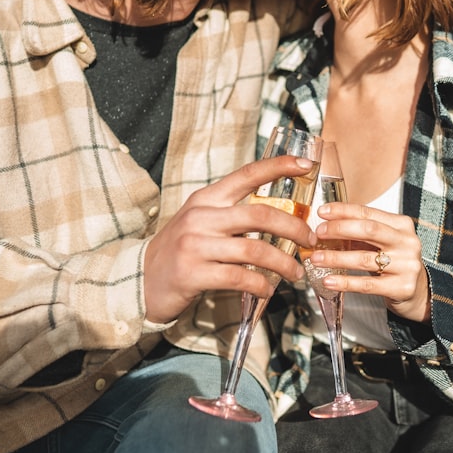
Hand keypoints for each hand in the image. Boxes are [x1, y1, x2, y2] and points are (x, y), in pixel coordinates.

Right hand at [142, 155, 316, 323]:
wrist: (142, 279)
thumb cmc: (182, 250)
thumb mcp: (201, 221)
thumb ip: (232, 215)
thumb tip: (280, 218)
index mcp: (206, 199)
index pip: (246, 175)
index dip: (277, 166)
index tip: (305, 163)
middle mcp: (201, 217)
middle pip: (259, 215)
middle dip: (294, 227)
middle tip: (311, 240)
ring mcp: (195, 245)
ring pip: (254, 249)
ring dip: (283, 263)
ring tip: (295, 272)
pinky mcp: (193, 273)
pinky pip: (239, 277)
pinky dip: (261, 285)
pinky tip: (267, 289)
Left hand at [309, 202, 430, 322]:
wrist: (418, 292)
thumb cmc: (394, 262)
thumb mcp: (382, 242)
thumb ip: (360, 233)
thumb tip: (326, 226)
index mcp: (402, 225)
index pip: (368, 213)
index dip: (343, 211)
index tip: (322, 211)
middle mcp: (407, 242)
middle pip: (369, 230)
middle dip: (339, 229)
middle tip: (318, 233)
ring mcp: (407, 265)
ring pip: (364, 259)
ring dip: (335, 257)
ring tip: (316, 258)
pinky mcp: (402, 287)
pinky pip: (367, 285)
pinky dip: (345, 282)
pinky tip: (329, 281)